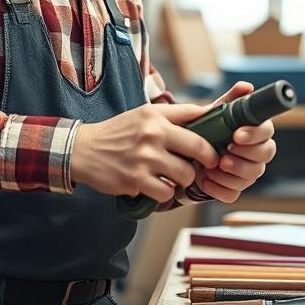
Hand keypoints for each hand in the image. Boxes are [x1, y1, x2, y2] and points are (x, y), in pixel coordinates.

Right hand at [70, 103, 219, 202]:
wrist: (83, 149)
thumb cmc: (119, 132)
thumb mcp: (144, 114)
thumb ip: (174, 115)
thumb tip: (209, 111)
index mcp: (156, 116)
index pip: (196, 116)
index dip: (215, 129)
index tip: (221, 139)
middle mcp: (153, 134)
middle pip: (200, 148)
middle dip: (209, 160)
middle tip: (207, 165)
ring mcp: (145, 158)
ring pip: (185, 175)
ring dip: (184, 180)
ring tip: (174, 177)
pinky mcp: (136, 180)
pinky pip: (166, 193)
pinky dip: (165, 193)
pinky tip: (156, 186)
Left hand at [194, 82, 277, 202]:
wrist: (185, 154)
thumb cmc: (207, 131)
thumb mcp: (215, 113)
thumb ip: (231, 100)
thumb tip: (247, 86)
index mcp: (256, 132)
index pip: (267, 133)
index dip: (255, 134)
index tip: (237, 134)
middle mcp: (257, 153)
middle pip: (265, 156)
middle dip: (245, 155)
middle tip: (225, 152)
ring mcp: (247, 173)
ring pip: (251, 176)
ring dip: (231, 172)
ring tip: (211, 166)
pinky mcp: (234, 189)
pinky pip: (233, 194)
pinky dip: (218, 187)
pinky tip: (205, 178)